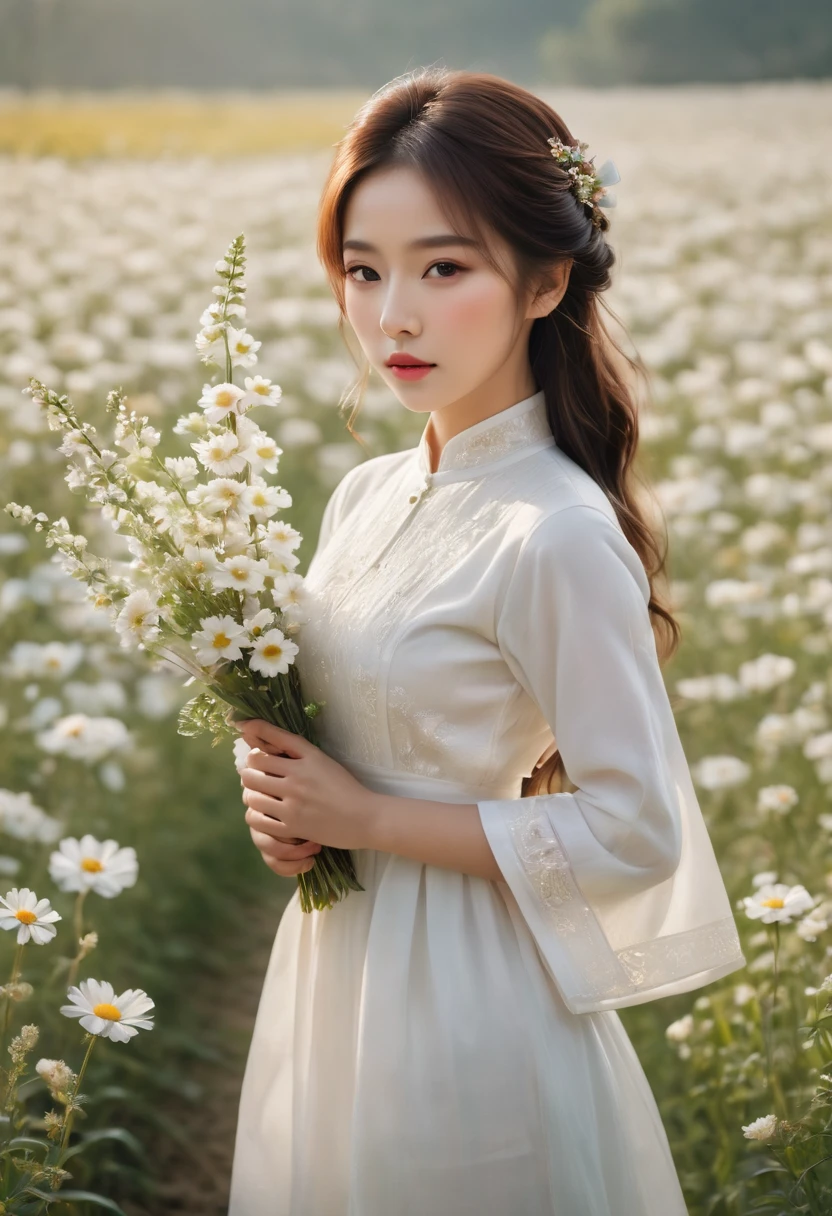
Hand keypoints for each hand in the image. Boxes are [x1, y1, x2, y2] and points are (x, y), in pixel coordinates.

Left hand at [236, 718, 377, 852]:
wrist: (365, 818)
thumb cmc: (345, 787)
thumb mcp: (323, 760)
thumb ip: (296, 750)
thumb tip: (266, 739)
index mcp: (306, 760)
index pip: (270, 740)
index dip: (253, 730)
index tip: (243, 726)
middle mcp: (296, 780)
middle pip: (252, 769)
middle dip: (250, 770)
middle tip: (257, 774)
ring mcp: (293, 805)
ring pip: (251, 795)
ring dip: (252, 794)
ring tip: (261, 795)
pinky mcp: (292, 827)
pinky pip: (257, 819)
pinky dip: (256, 815)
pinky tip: (265, 813)